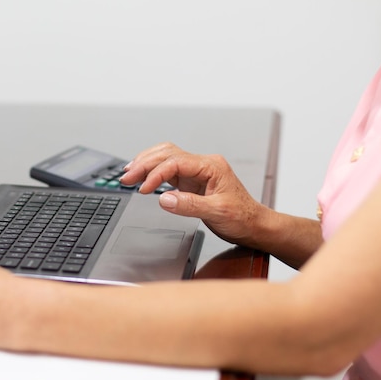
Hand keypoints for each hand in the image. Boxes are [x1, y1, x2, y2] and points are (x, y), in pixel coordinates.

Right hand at [119, 142, 267, 245]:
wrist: (254, 225)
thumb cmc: (242, 217)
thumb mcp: (217, 213)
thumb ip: (189, 205)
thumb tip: (165, 199)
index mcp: (211, 166)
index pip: (176, 162)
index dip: (156, 174)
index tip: (144, 189)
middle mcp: (202, 164)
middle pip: (167, 154)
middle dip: (145, 163)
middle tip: (126, 177)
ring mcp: (196, 171)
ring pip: (166, 157)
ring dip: (146, 163)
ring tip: (129, 173)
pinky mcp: (191, 181)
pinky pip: (168, 170)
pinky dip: (153, 172)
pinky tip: (142, 177)